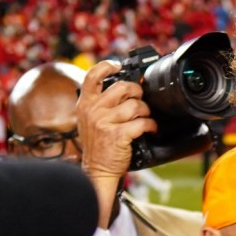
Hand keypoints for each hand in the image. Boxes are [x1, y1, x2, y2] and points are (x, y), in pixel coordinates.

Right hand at [78, 60, 158, 226]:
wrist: (97, 169)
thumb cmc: (98, 145)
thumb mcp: (90, 120)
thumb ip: (100, 103)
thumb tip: (122, 87)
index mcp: (85, 103)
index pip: (92, 76)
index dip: (107, 66)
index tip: (119, 66)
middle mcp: (93, 110)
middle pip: (123, 87)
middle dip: (138, 92)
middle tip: (141, 100)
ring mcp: (104, 122)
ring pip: (135, 106)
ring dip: (146, 111)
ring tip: (147, 118)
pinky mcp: (117, 135)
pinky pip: (141, 123)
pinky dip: (151, 125)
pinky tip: (151, 128)